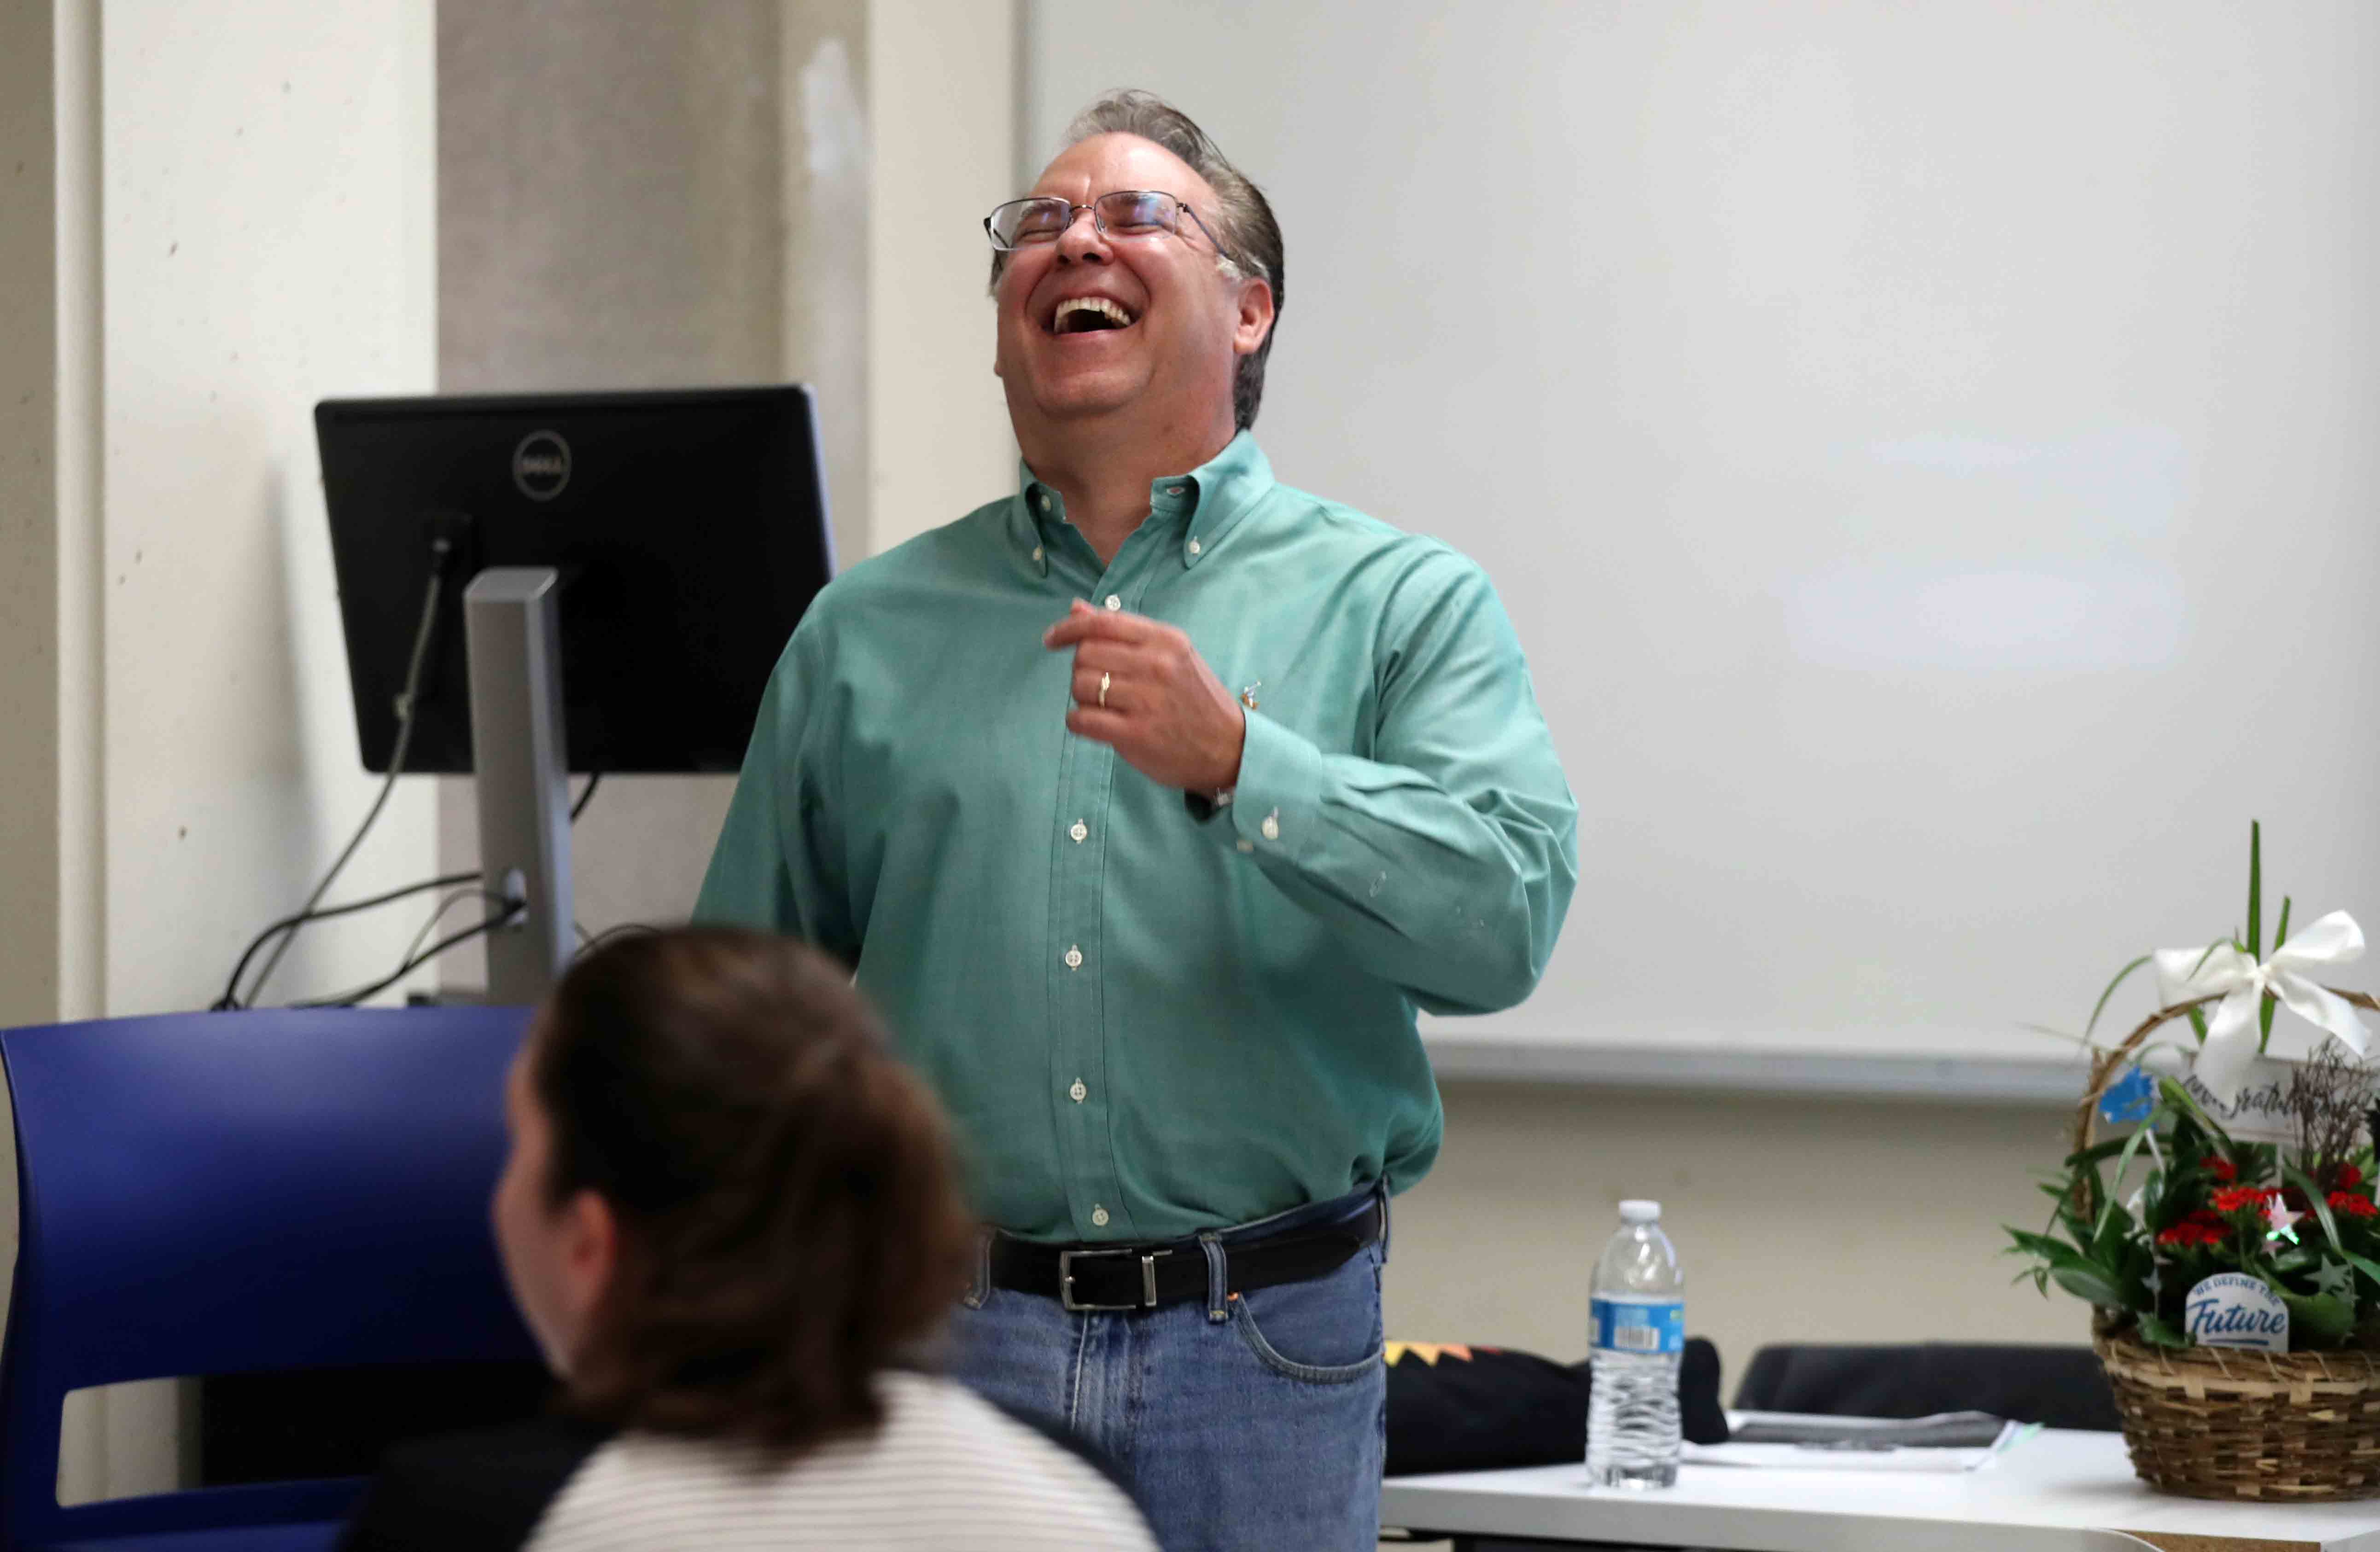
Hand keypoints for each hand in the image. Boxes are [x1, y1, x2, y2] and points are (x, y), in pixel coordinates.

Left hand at [1043, 600, 1244, 792]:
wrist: (1229, 748)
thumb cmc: (1193, 698)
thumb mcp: (1170, 655)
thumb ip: (1123, 631)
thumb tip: (1076, 609)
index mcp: (1165, 640)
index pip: (1102, 622)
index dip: (1069, 628)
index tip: (1052, 639)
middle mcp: (1157, 665)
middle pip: (1085, 654)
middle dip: (1081, 669)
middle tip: (1097, 684)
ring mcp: (1146, 700)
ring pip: (1080, 686)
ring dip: (1081, 697)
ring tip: (1103, 706)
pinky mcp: (1135, 734)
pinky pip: (1081, 719)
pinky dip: (1077, 721)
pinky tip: (1092, 724)